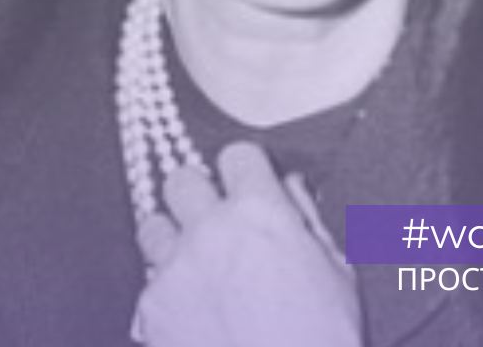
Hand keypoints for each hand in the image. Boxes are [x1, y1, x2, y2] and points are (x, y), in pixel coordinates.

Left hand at [131, 141, 361, 346]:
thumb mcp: (336, 272)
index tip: (246, 186)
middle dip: (197, 197)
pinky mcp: (152, 310)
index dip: (244, 171)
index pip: (236, 154)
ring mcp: (176, 268)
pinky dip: (164, 295)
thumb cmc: (321, 341)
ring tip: (193, 266)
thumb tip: (288, 186)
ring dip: (171, 240)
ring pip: (152, 225)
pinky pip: (146, 284)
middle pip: (181, 180)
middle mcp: (212, 230)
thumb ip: (306, 217)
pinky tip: (189, 315)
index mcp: (260, 212)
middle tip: (213, 222)